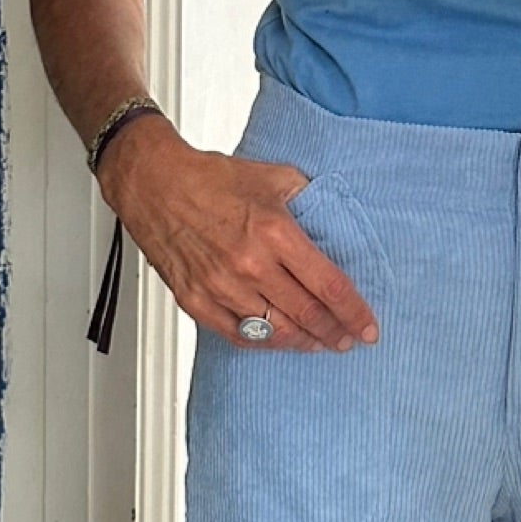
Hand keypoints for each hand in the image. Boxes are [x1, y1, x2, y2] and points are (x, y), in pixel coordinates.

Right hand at [97, 115, 378, 352]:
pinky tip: (280, 340)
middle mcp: (249, 264)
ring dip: (305, 342)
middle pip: (307, 315)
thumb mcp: (272, 177)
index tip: (367, 326)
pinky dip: (265, 343)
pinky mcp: (195, 300)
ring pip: (275, 333)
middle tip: (349, 339)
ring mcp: (220, 287)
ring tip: (321, 343)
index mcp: (273, 232)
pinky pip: (239, 336)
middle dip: (335, 333)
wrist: (153, 183)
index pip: (328, 285)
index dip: (353, 312)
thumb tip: (335, 225)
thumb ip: (308, 202)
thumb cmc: (208, 179)